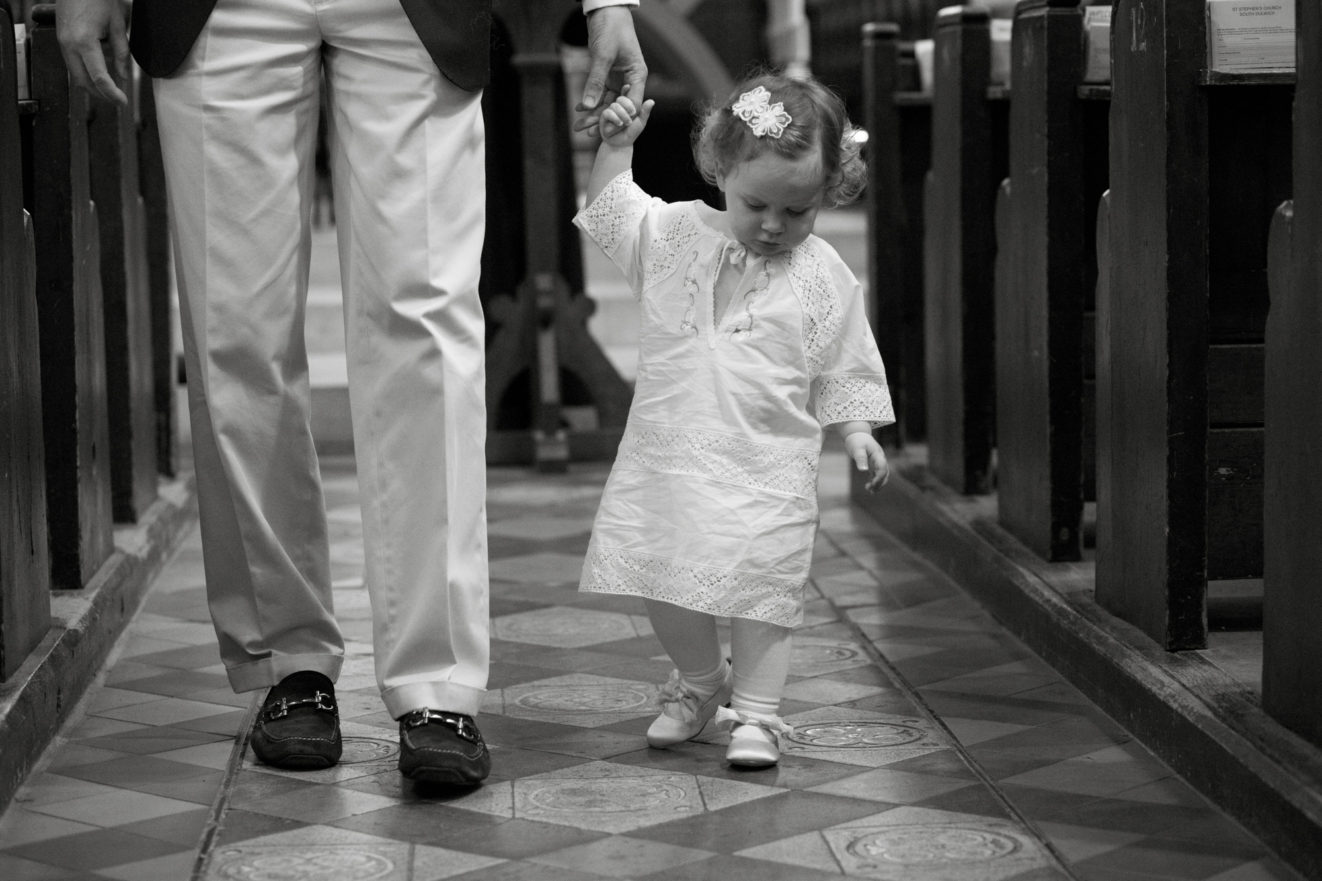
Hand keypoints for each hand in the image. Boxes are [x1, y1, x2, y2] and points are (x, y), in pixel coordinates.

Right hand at [55, 0, 128, 104]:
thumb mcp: (118, 26)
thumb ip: (122, 53)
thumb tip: (123, 77)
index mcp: (85, 42)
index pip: (99, 78)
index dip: (112, 94)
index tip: (124, 102)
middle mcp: (69, 45)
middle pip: (83, 82)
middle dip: (101, 95)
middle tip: (118, 101)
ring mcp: (62, 43)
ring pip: (75, 75)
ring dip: (92, 87)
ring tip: (111, 92)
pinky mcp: (61, 40)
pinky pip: (72, 65)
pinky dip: (85, 75)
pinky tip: (99, 77)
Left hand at [574, 5, 646, 133]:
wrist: (606, 11)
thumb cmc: (611, 29)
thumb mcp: (603, 55)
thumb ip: (596, 80)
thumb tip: (589, 105)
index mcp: (637, 75)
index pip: (632, 105)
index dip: (620, 119)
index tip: (606, 131)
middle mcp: (630, 80)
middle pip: (617, 106)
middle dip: (602, 120)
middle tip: (587, 134)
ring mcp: (619, 78)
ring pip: (607, 102)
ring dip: (593, 114)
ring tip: (579, 126)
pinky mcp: (608, 75)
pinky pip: (600, 92)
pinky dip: (590, 100)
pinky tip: (580, 109)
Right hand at [598, 89, 653, 146]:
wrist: (621, 144)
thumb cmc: (631, 132)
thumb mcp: (640, 122)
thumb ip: (645, 112)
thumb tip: (652, 101)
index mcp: (625, 105)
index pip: (625, 94)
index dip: (626, 90)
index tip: (628, 86)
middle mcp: (617, 106)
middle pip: (621, 98)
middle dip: (627, 105)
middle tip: (633, 114)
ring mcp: (610, 111)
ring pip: (615, 105)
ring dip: (622, 114)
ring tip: (626, 123)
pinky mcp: (603, 118)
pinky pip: (608, 113)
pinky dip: (615, 118)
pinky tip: (619, 123)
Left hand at [844, 431, 889, 492]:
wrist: (857, 434)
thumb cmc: (857, 440)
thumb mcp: (857, 448)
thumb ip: (860, 458)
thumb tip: (863, 470)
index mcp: (878, 455)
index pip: (882, 468)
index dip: (879, 478)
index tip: (872, 484)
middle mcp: (880, 458)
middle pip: (885, 473)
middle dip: (879, 483)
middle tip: (871, 490)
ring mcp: (878, 461)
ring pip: (882, 475)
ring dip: (878, 483)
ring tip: (870, 491)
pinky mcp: (873, 464)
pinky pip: (877, 474)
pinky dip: (874, 481)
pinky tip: (868, 488)